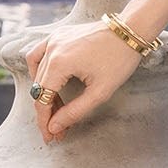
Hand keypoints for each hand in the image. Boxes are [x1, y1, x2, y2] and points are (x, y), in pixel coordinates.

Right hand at [23, 17, 150, 143]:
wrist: (131, 30)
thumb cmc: (120, 59)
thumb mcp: (100, 92)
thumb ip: (75, 111)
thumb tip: (55, 126)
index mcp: (59, 63)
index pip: (42, 99)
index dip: (44, 121)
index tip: (50, 137)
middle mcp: (51, 49)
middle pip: (39, 87)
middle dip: (47, 111)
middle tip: (58, 129)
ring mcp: (53, 39)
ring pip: (37, 71)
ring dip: (44, 92)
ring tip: (56, 108)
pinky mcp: (59, 35)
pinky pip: (39, 54)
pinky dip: (40, 69)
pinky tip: (49, 81)